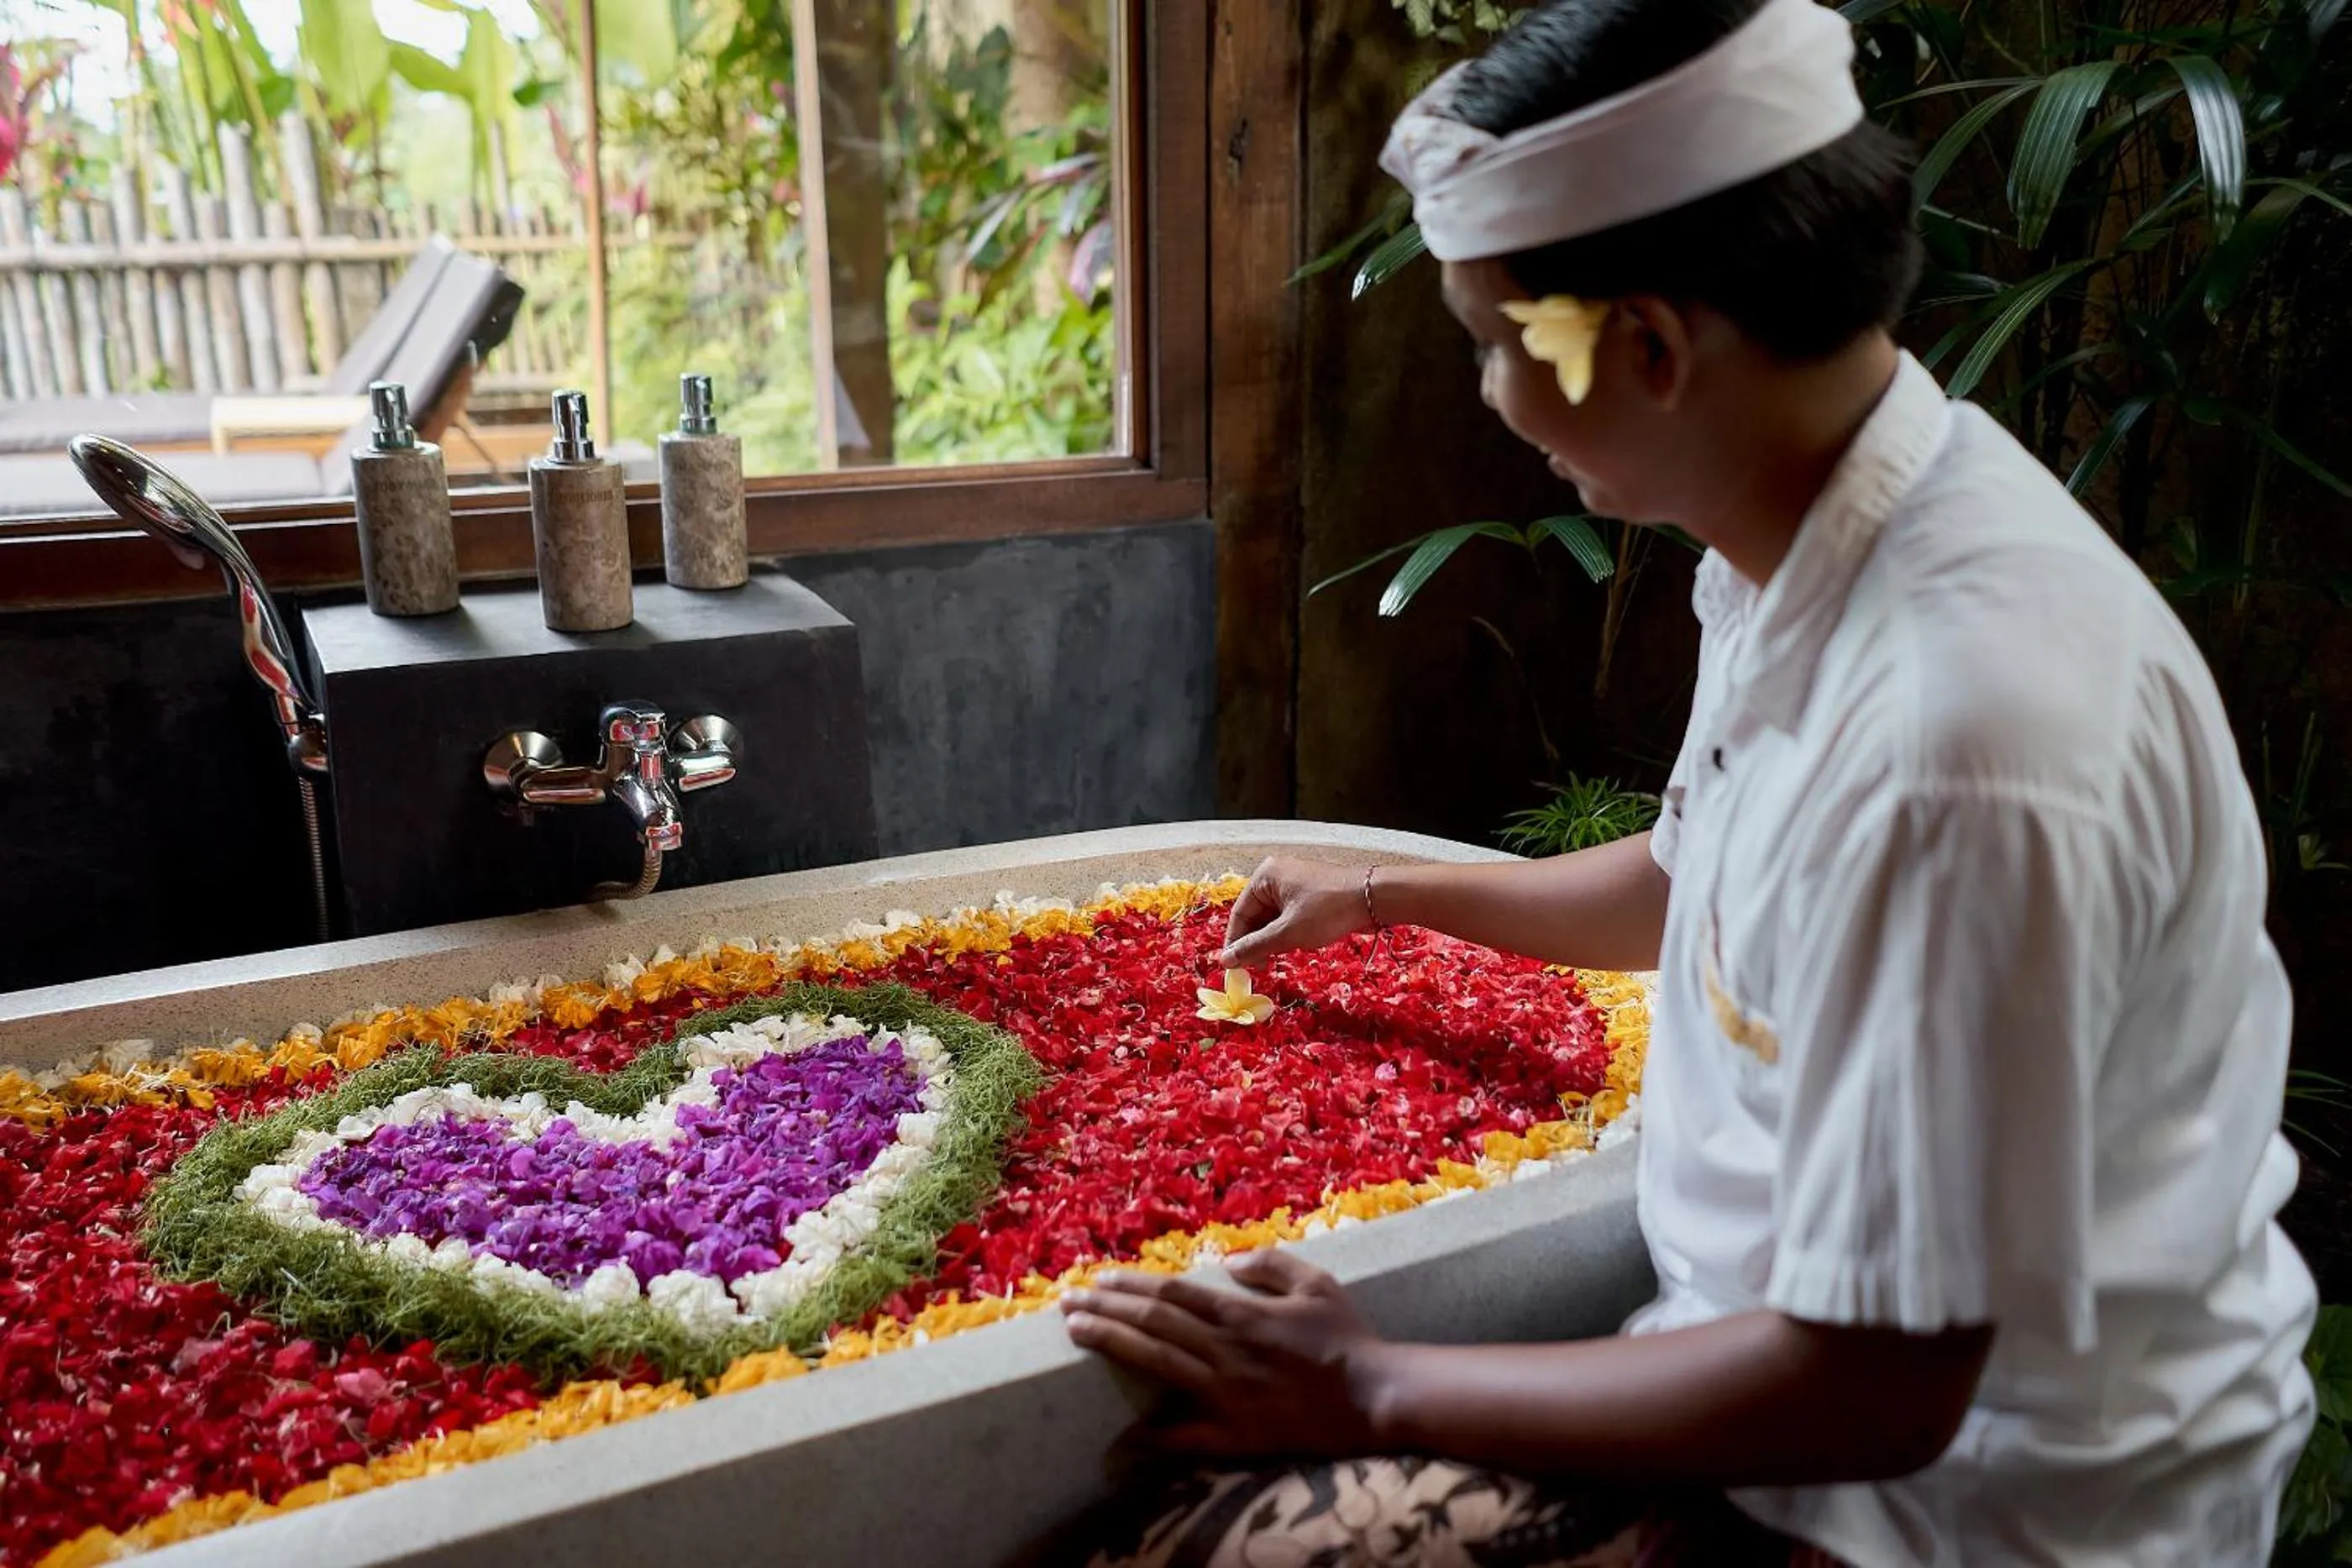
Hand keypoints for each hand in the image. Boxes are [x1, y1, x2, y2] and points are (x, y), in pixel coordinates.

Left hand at [1061, 1248, 1385, 1458]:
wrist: (1374, 1398)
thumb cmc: (1348, 1337)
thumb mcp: (1317, 1282)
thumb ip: (1270, 1264)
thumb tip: (1226, 1263)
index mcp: (1243, 1313)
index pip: (1173, 1294)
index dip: (1131, 1285)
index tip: (1097, 1279)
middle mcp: (1227, 1350)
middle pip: (1154, 1323)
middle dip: (1106, 1309)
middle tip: (1066, 1302)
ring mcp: (1228, 1394)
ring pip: (1158, 1364)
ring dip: (1113, 1345)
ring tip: (1076, 1333)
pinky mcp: (1236, 1434)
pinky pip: (1186, 1436)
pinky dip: (1152, 1436)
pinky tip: (1121, 1434)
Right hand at [1221, 857, 1373, 967]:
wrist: (1373, 899)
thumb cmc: (1327, 911)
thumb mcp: (1287, 933)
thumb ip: (1255, 947)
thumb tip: (1225, 961)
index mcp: (1265, 876)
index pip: (1239, 913)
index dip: (1235, 942)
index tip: (1232, 967)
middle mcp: (1276, 876)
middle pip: (1255, 915)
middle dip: (1254, 943)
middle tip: (1255, 969)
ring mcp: (1294, 884)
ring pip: (1271, 918)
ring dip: (1270, 941)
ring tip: (1272, 962)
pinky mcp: (1309, 894)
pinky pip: (1287, 916)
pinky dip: (1285, 934)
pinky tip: (1289, 949)